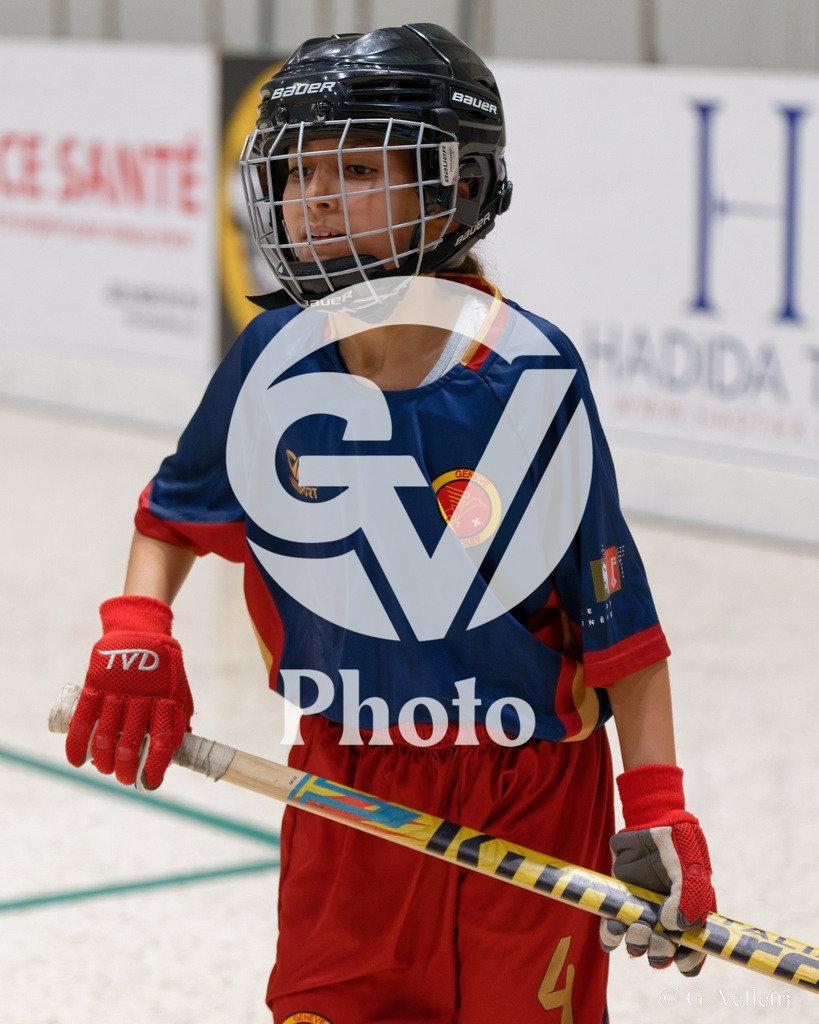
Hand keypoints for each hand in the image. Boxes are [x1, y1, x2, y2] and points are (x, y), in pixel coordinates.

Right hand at [65, 595, 192, 789]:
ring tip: (104, 769)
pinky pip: (83, 718)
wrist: (140, 630)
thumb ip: (179, 716)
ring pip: (106, 735)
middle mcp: (141, 697)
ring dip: (103, 760)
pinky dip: (78, 743)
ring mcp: (116, 690)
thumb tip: (180, 749)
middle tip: (123, 778)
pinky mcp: (95, 684)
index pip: (161, 739)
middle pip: (131, 742)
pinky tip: (77, 760)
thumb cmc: (162, 666)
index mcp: (165, 699)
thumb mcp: (178, 687)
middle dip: (125, 768)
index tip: (149, 782)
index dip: (155, 765)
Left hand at [600, 764, 715, 975]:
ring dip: (637, 945)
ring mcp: (642, 913)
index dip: (688, 961)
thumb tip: (674, 927)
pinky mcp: (620, 904)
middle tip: (656, 936)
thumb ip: (689, 898)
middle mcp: (667, 920)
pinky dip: (610, 936)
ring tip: (637, 928)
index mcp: (691, 916)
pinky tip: (613, 927)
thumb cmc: (679, 846)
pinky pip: (612, 931)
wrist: (651, 823)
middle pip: (664, 954)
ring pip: (638, 945)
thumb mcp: (691, 869)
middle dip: (660, 954)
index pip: (693, 953)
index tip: (681, 956)